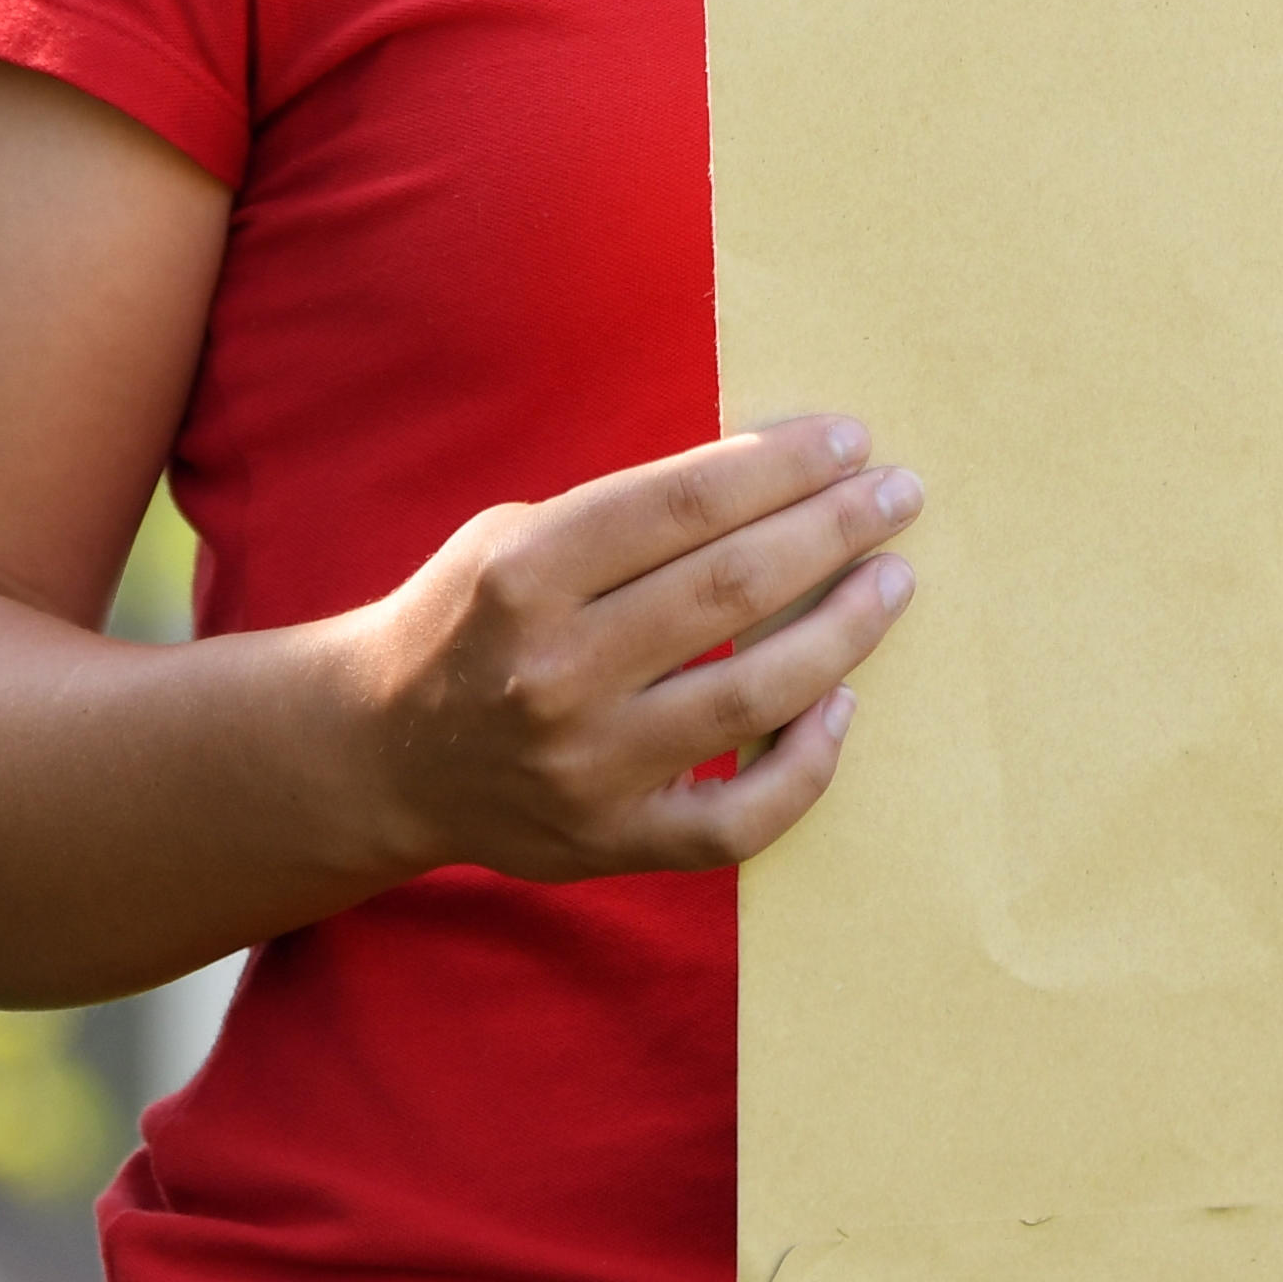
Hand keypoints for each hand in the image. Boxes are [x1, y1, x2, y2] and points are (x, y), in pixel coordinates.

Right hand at [333, 413, 925, 879]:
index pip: (685, 503)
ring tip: (894, 580)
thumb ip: (626, 513)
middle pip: (730, 588)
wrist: (382, 752)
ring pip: (753, 697)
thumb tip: (776, 475)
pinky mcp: (610, 841)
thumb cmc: (472, 618)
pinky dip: (806, 765)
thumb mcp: (515, 534)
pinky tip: (842, 706)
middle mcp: (553, 672)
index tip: (851, 440)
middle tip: (900, 494)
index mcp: (524, 574)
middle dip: (834, 529)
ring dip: (845, 631)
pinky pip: (737, 819)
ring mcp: (584, 768)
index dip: (782, 465)